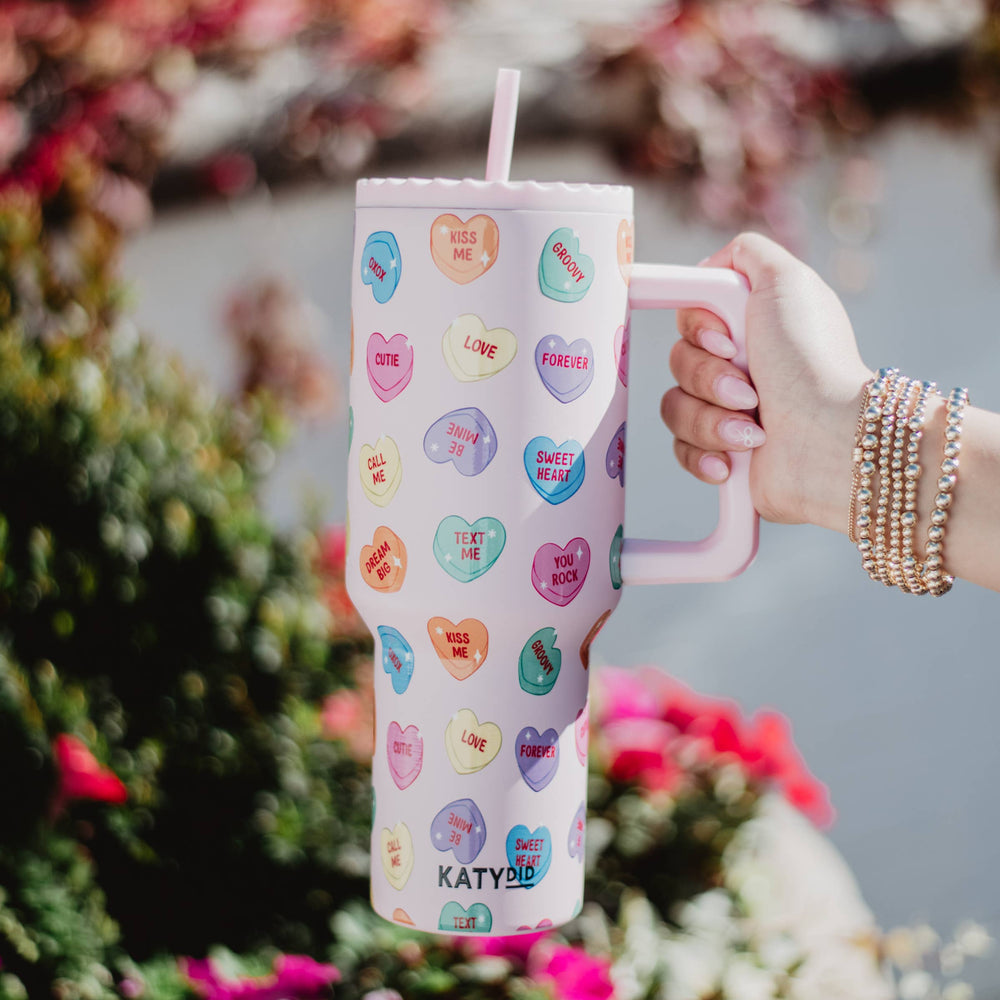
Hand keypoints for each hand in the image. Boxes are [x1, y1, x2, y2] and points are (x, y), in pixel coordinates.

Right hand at [661, 233, 872, 530]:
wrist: (826, 440)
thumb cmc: (811, 361)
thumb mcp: (787, 280)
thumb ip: (747, 254)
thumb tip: (710, 266)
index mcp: (752, 328)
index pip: (691, 319)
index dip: (697, 329)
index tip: (725, 340)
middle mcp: (740, 366)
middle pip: (678, 361)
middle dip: (707, 378)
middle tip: (750, 391)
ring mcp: (729, 412)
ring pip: (674, 407)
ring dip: (709, 420)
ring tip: (752, 433)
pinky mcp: (723, 454)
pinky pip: (680, 449)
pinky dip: (703, 454)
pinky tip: (732, 462)